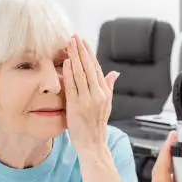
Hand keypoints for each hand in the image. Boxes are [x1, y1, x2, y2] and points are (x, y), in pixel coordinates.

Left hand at [63, 35, 118, 154]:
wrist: (93, 145)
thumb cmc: (97, 126)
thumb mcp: (107, 105)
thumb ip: (109, 87)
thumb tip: (115, 73)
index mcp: (105, 93)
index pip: (96, 68)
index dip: (89, 53)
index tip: (83, 41)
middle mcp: (98, 94)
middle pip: (89, 67)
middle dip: (81, 50)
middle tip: (74, 36)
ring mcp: (88, 100)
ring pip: (81, 73)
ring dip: (74, 57)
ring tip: (69, 44)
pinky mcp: (77, 106)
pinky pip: (73, 86)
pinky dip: (69, 72)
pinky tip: (66, 62)